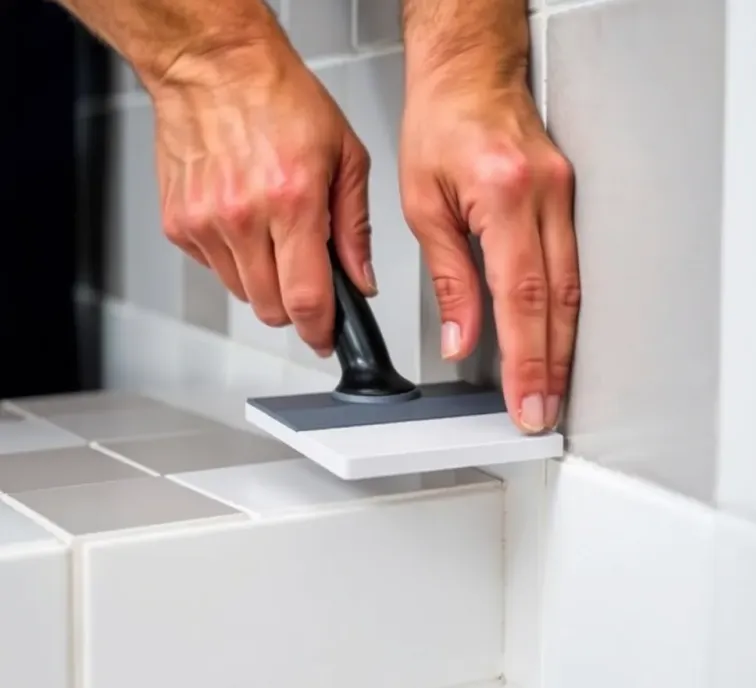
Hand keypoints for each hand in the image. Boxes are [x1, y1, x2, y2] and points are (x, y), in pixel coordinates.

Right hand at [152, 43, 374, 355]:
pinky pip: (213, 269)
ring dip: (263, 282)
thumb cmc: (279, 98)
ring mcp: (204, 222)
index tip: (325, 339)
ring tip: (272, 235)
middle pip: (270, 308)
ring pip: (241, 293)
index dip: (320, 331)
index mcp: (291, 200)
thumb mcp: (345, 156)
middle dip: (294, 308)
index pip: (307, 298)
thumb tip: (362, 279)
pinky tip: (243, 222)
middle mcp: (242, 216)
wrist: (213, 65)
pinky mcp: (178, 224)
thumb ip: (356, 228)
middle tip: (304, 279)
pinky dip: (233, 259)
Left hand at [400, 82, 579, 432]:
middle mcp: (546, 198)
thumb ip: (449, 278)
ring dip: (563, 346)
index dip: (526, 359)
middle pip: (558, 302)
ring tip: (550, 388)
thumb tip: (463, 335)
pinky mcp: (568, 201)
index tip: (526, 400)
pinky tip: (556, 339)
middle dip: (551, 366)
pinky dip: (564, 312)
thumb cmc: (441, 124)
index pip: (522, 298)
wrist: (470, 75)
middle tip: (542, 410)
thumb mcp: (424, 205)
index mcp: (506, 197)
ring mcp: (565, 198)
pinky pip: (573, 267)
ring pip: (574, 290)